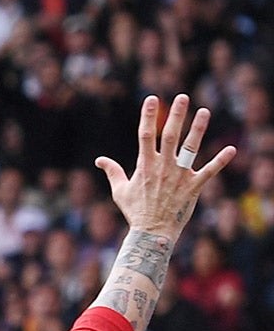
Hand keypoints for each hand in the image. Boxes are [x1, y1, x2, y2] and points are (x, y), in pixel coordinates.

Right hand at [95, 94, 235, 238]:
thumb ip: (113, 172)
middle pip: (170, 135)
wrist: (152, 232)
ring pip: (191, 148)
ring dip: (198, 129)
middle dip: (176, 115)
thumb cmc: (135, 211)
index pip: (145, 135)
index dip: (148, 116)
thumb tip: (100, 160)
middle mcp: (163, 167)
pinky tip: (231, 149)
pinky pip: (209, 171)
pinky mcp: (194, 186)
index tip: (152, 99)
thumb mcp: (120, 191)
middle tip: (182, 97)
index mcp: (145, 165)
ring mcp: (179, 176)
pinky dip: (221, 161)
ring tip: (204, 111)